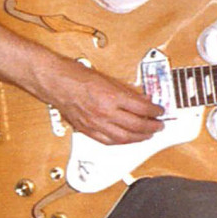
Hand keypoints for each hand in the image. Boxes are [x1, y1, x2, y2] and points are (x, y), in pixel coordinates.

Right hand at [42, 59, 164, 145]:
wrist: (55, 82)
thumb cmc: (76, 75)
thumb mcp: (107, 78)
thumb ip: (125, 91)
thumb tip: (140, 98)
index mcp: (112, 97)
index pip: (142, 107)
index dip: (155, 110)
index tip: (160, 111)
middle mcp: (105, 112)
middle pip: (136, 126)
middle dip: (152, 127)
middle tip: (159, 125)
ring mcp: (95, 124)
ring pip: (123, 138)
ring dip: (139, 138)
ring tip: (148, 135)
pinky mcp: (87, 130)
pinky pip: (108, 141)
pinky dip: (121, 142)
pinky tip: (127, 140)